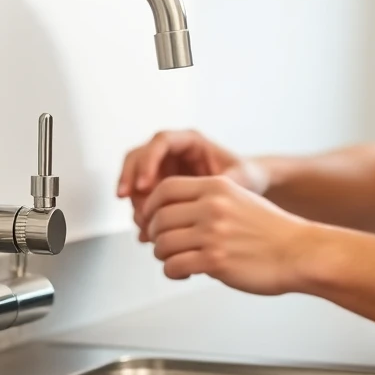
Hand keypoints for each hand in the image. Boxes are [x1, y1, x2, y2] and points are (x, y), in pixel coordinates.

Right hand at [116, 130, 267, 241]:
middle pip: (139, 157)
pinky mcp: (161, 190)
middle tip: (125, 197)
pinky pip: (142, 199)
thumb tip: (208, 199)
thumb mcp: (240, 178)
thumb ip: (223, 185)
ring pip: (135, 180)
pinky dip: (141, 214)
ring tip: (143, 224)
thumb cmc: (247, 176)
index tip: (145, 183)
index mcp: (191, 141)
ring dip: (134, 201)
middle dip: (129, 176)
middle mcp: (173, 153)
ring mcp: (164, 171)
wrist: (249, 189)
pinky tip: (146, 232)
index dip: (149, 160)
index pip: (161, 142)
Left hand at [140, 175, 313, 295]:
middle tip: (162, 245)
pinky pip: (174, 266)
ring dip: (163, 256)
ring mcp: (213, 234)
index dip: (151, 205)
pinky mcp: (215, 261)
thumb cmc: (273, 232)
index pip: (165, 189)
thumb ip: (208, 201)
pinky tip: (184, 273)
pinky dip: (173, 272)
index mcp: (217, 187)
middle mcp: (212, 207)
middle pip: (160, 218)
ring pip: (163, 244)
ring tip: (176, 260)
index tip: (150, 218)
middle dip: (155, 235)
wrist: (300, 253)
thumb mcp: (240, 199)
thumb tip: (173, 214)